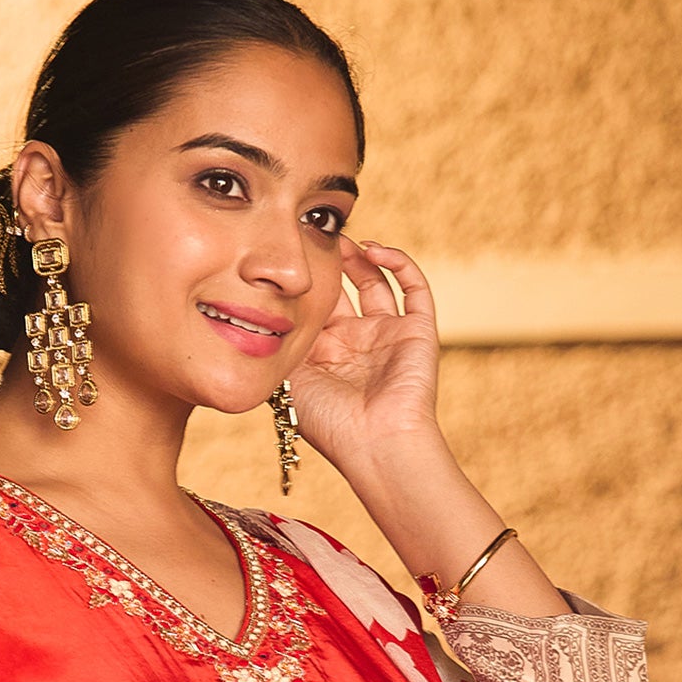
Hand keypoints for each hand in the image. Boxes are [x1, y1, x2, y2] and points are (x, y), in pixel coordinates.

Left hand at [288, 239, 445, 473]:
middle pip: (344, 290)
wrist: (376, 444)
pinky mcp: (417, 331)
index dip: (304, 283)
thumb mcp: (291, 379)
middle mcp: (356, 342)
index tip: (289, 258)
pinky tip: (375, 250)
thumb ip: (281, 341)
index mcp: (326, 356)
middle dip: (331, 264)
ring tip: (344, 239)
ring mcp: (388, 335)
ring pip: (376, 283)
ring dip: (361, 259)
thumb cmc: (331, 423)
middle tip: (317, 237)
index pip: (314, 307)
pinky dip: (398, 263)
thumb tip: (263, 305)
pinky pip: (414, 287)